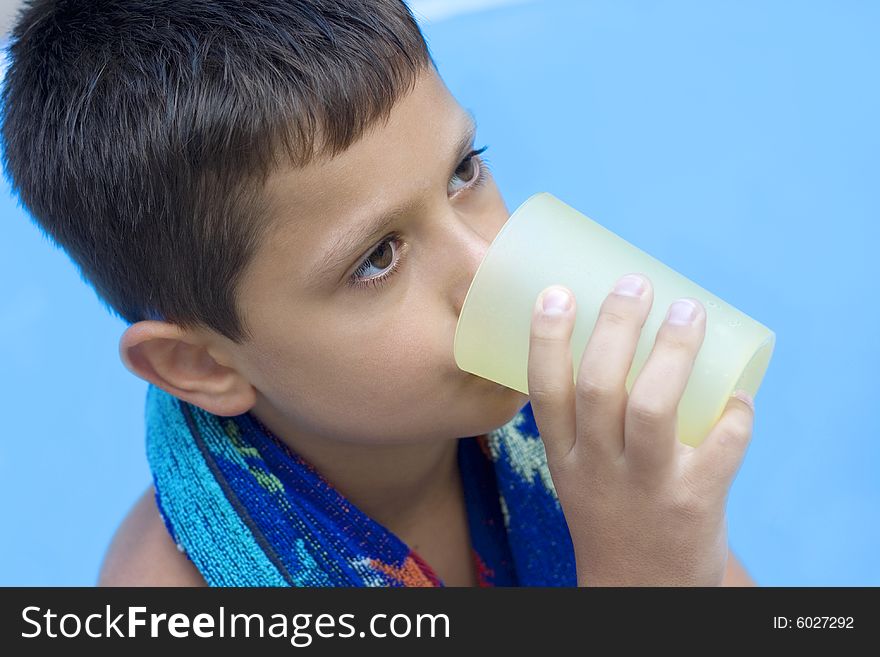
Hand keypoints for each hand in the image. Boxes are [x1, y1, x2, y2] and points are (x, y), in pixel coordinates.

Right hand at [527, 274, 754, 585]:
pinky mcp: (695, 503)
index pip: (544, 390)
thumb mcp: (579, 473)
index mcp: (564, 457)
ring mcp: (646, 486)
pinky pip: (721, 446)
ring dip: (672, 352)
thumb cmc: (611, 515)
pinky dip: (736, 412)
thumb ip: (590, 421)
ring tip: (688, 311)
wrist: (640, 593)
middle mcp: (598, 468)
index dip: (547, 338)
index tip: (557, 292)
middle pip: (599, 385)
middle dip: (616, 326)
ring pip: (653, 407)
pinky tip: (738, 394)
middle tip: (637, 284)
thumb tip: (618, 339)